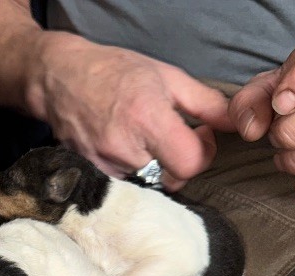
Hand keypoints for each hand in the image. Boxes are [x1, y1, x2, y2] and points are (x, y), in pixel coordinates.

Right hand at [32, 32, 234, 189]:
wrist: (59, 79)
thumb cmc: (113, 71)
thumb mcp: (167, 76)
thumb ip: (206, 103)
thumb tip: (235, 122)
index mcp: (146, 118)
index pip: (190, 163)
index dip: (203, 153)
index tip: (200, 135)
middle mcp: (123, 146)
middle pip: (172, 177)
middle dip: (180, 159)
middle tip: (172, 135)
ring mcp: (104, 164)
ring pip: (149, 182)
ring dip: (155, 165)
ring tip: (143, 137)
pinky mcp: (90, 174)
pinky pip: (126, 184)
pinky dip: (133, 170)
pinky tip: (125, 147)